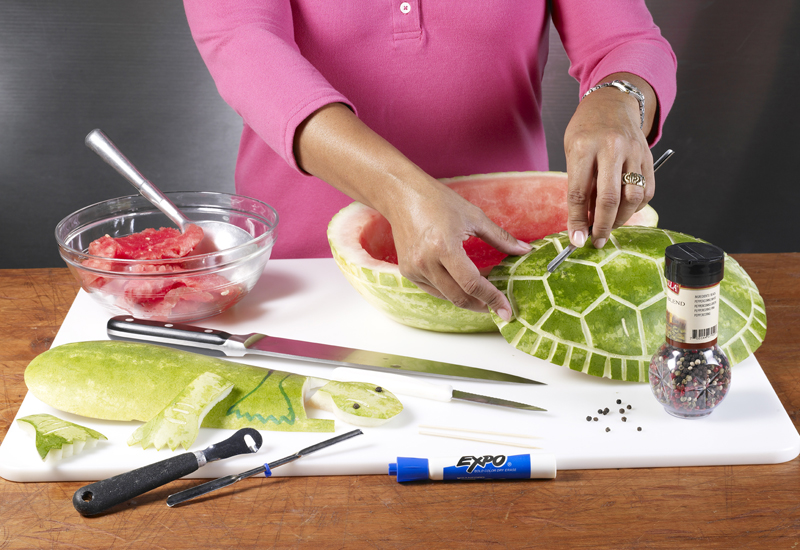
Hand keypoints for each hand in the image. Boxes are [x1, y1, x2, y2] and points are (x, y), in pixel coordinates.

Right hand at [386, 179, 531, 319]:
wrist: (402, 195)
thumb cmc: (437, 201)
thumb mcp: (474, 217)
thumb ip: (500, 238)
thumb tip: (525, 250)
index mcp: (444, 247)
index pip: (472, 283)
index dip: (492, 299)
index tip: (506, 311)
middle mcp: (426, 262)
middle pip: (459, 297)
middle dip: (482, 305)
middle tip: (498, 306)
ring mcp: (414, 269)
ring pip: (447, 297)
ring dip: (467, 298)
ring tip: (483, 291)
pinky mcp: (407, 272)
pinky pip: (434, 290)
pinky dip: (450, 290)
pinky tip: (462, 283)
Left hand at [563, 74, 656, 248]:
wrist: (612, 103)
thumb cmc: (586, 130)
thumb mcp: (572, 152)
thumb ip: (578, 185)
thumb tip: (582, 223)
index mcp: (584, 147)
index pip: (579, 193)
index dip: (577, 221)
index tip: (576, 240)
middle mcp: (611, 148)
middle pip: (609, 199)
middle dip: (602, 226)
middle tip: (596, 241)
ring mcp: (633, 152)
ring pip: (633, 197)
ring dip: (621, 219)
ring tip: (609, 226)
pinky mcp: (648, 156)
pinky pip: (647, 190)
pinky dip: (636, 207)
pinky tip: (624, 210)